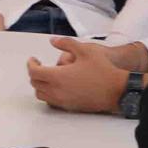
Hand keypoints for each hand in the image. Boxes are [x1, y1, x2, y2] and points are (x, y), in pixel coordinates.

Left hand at [26, 36, 147, 113]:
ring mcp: (64, 101)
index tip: (34, 59)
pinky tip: (58, 85)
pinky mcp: (70, 107)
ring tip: (47, 76)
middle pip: (35, 84)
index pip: (34, 72)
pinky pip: (52, 102)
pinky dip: (49, 93)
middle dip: (34, 73)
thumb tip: (53, 41)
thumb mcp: (85, 50)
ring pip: (42, 95)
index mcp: (58, 76)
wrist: (117, 90)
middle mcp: (58, 91)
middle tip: (39, 65)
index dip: (30, 64)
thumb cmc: (103, 69)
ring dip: (40, 85)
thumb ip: (66, 43)